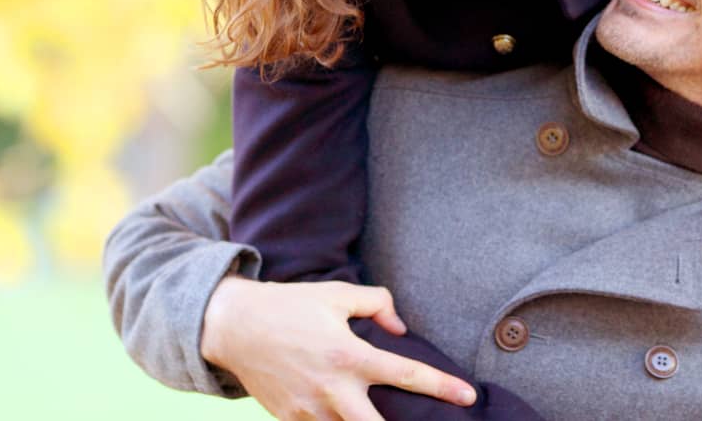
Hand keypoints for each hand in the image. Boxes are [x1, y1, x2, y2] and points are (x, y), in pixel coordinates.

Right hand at [200, 277, 476, 420]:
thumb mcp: (336, 294)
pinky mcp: (290, 420)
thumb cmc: (290, 306)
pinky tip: (343, 415)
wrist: (234, 326)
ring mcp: (310, 410)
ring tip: (382, 415)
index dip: (442, 388)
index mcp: (349, 355)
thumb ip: (377, 304)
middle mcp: (332, 389)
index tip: (467, 396)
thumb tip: (401, 330)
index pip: (406, 375)